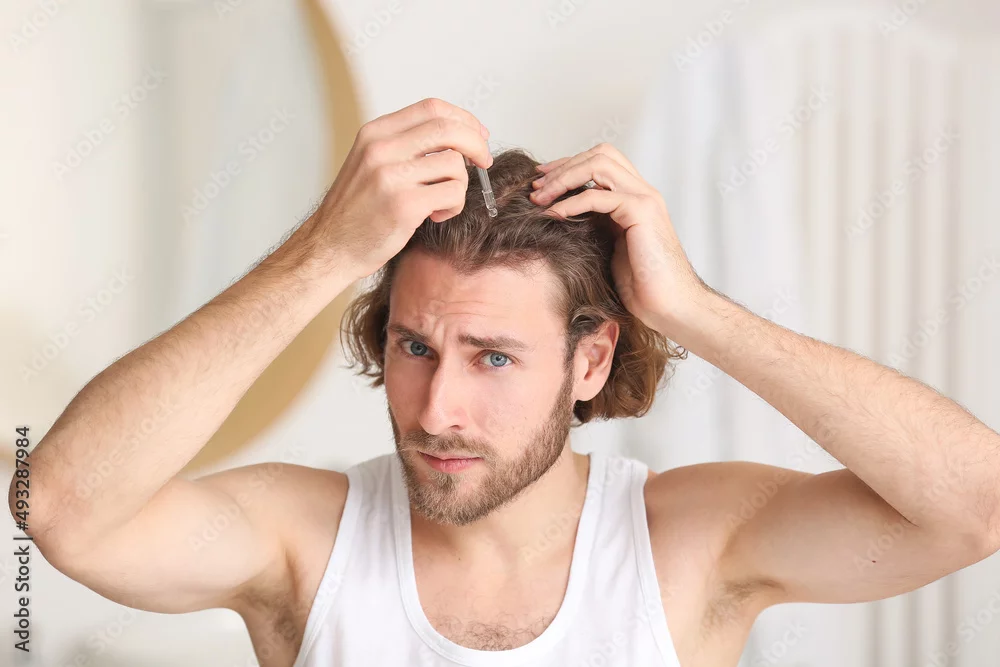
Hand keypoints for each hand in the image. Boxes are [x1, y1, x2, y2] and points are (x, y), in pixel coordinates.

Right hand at [300, 98, 492, 280]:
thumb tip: (457, 136)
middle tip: (484, 161)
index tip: (478, 134)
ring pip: (454, 164)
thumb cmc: (357, 210)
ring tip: (442, 202)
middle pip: (448, 129)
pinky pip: (452, 193)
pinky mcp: (404, 205)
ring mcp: (391, 176)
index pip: (432, 108)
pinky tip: (435, 215)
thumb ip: (406, 145)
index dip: (463, 119)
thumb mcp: (372, 163)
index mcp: (375, 133)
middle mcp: (381, 148)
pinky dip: (453, 206)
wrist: (330, 247)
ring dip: (460, 184)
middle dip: (476, 144)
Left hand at [529, 143, 705, 335]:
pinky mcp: (642, 212)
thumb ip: (595, 224)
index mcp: (636, 197)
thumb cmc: (642, 285)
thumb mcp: (610, 246)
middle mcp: (643, 191)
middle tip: (536, 187)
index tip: (542, 182)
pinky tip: (553, 215)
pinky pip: (597, 195)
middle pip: (599, 154)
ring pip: (598, 165)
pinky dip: (570, 202)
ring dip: (563, 178)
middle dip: (563, 166)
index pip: (602, 161)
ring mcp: (645, 199)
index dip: (569, 165)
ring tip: (539, 198)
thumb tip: (559, 214)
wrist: (669, 305)